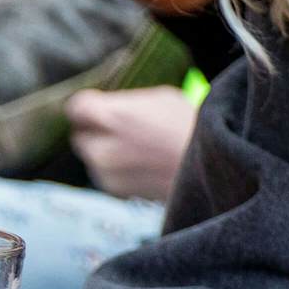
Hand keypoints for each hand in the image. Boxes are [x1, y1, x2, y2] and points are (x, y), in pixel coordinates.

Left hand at [67, 86, 199, 202]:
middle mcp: (101, 147)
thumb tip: (110, 107)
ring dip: (106, 151)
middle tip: (122, 128)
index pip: (77, 108)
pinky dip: (117, 169)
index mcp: (110, 116)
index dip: (90, 106)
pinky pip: (106, 174)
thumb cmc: (190, 126)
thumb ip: (125, 103)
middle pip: (81, 134)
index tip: (100, 107)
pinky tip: (143, 164)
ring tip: (138, 148)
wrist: (212, 165)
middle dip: (96, 131)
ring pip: (93, 157)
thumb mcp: (159, 97)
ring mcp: (106, 172)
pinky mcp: (116, 190)